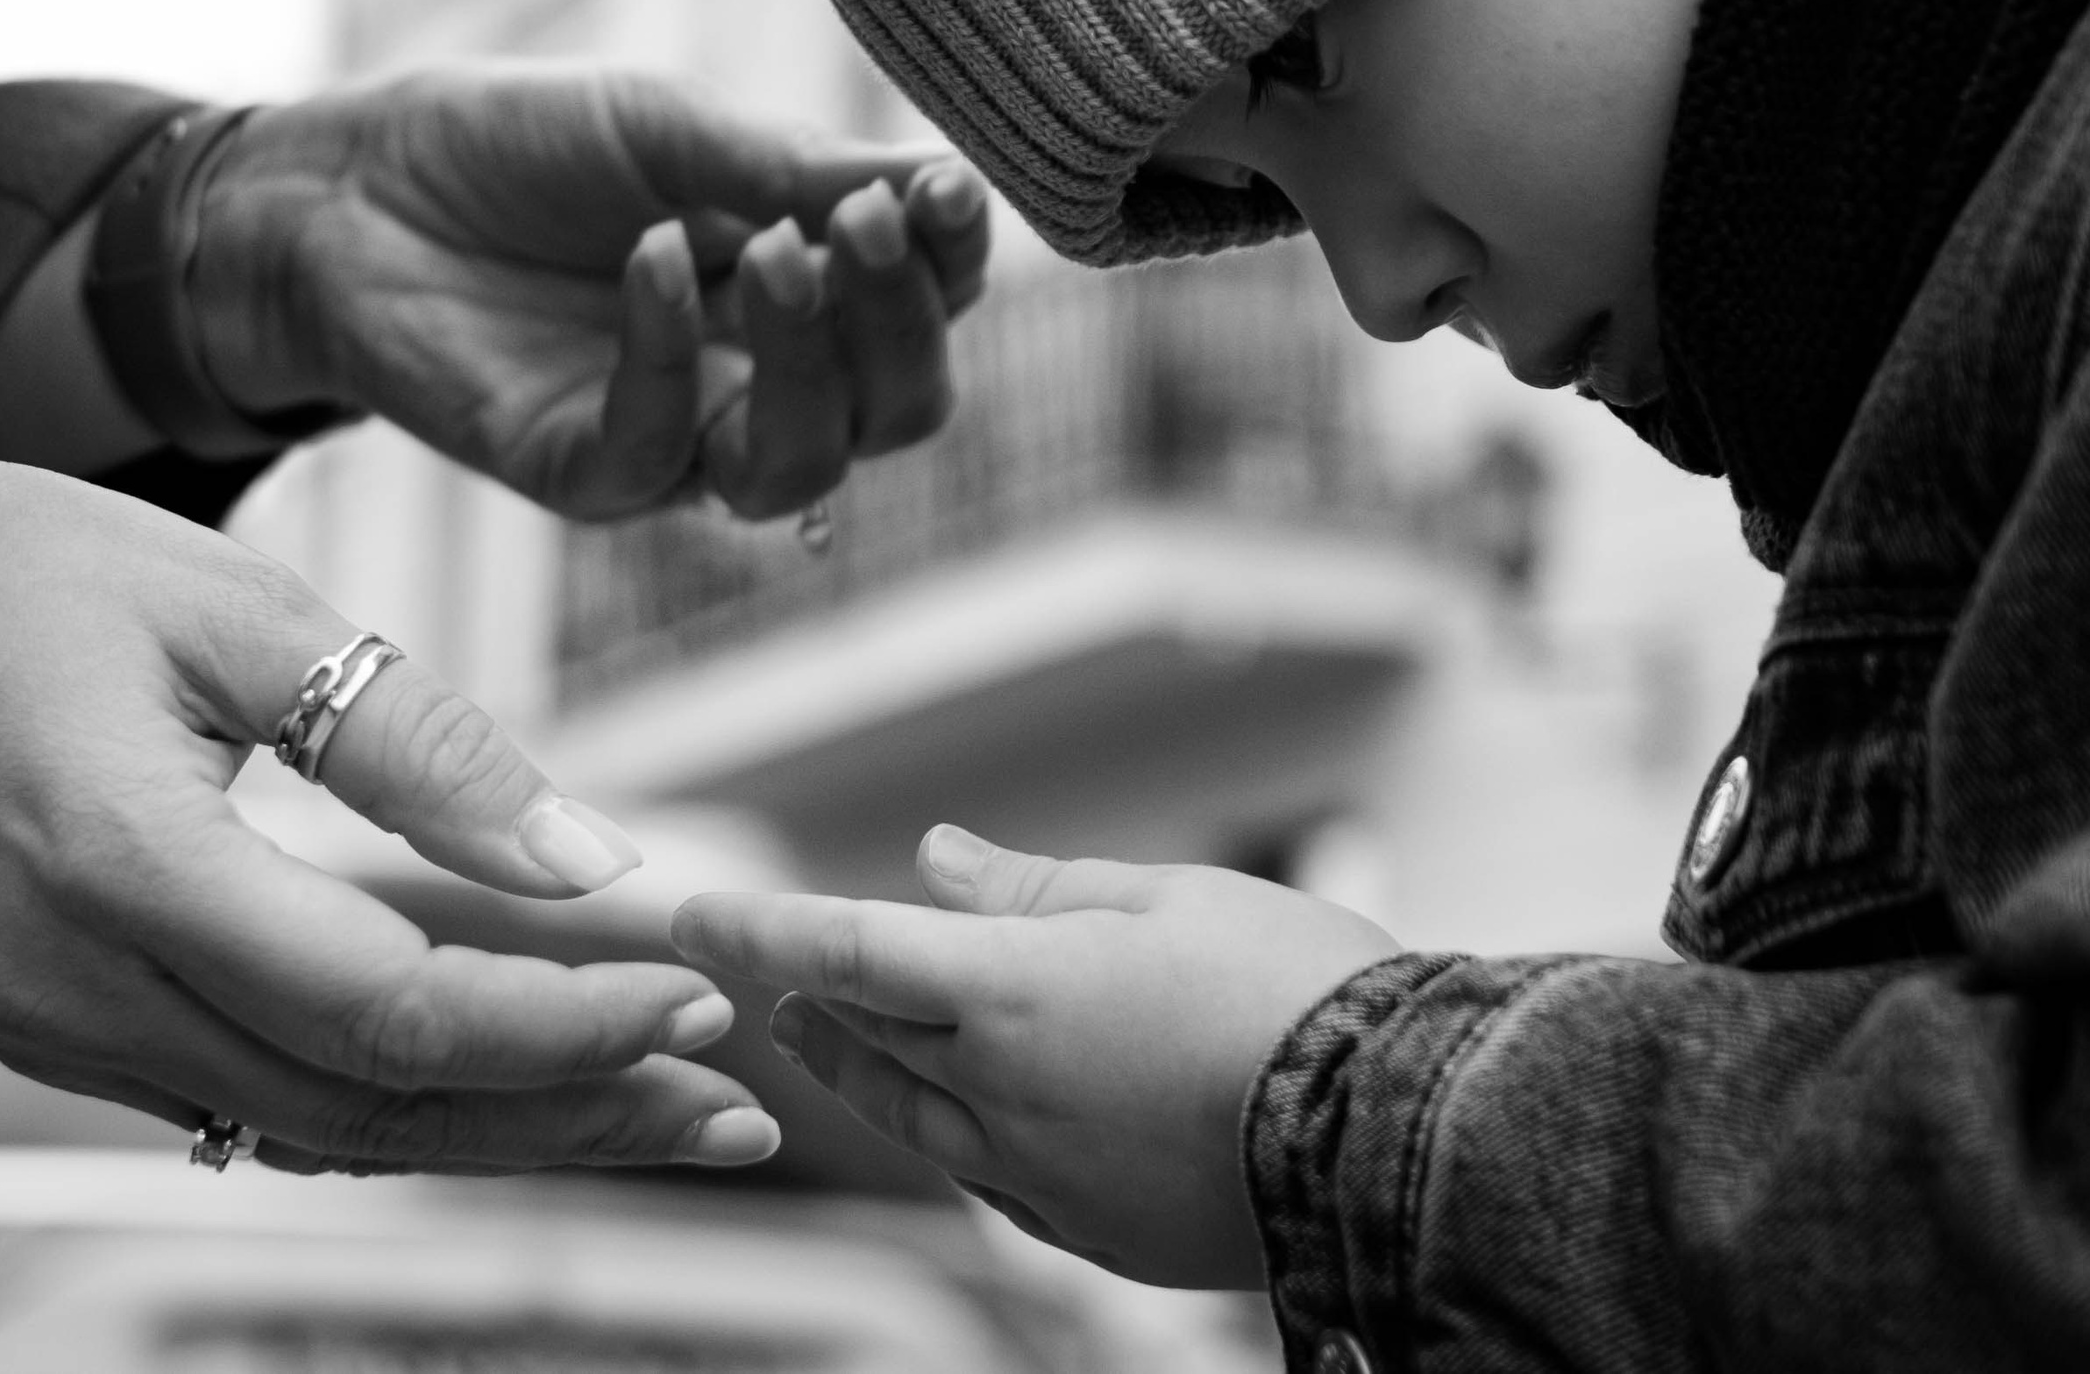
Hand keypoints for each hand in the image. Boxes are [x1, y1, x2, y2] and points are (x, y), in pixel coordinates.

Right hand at [0, 452, 778, 1173]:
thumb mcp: (227, 602)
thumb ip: (413, 736)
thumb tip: (585, 854)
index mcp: (122, 870)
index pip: (391, 1010)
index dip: (561, 1024)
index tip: (695, 998)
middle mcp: (82, 994)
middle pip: (374, 1111)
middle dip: (570, 1115)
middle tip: (728, 1108)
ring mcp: (62, 1032)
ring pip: (322, 1131)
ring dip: (502, 1128)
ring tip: (656, 1111)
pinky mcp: (66, 1028)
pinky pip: (259, 1101)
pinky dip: (400, 1101)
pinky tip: (506, 1076)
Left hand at [195, 61, 989, 519]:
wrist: (349, 186)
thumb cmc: (515, 147)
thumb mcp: (666, 128)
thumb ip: (795, 167)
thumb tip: (945, 181)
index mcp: (803, 293)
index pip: (926, 310)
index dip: (954, 264)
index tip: (947, 190)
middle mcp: (757, 381)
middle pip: (894, 411)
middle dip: (899, 323)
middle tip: (862, 223)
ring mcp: (674, 438)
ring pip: (800, 465)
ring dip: (814, 361)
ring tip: (784, 251)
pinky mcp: (580, 470)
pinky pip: (660, 450)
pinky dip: (671, 351)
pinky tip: (652, 255)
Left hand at [670, 826, 1401, 1286]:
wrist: (1403, 1135)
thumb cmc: (1297, 991)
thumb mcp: (1164, 898)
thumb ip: (1032, 885)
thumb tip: (934, 858)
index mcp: (1015, 988)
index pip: (843, 946)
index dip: (756, 928)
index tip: (686, 912)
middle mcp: (1006, 1088)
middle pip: (865, 1037)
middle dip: (804, 998)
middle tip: (760, 975)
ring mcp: (1043, 1172)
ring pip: (911, 1117)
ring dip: (855, 1070)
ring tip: (821, 1039)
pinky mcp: (1091, 1231)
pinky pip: (985, 1179)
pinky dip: (946, 1133)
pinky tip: (947, 1120)